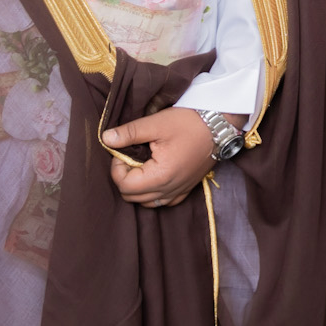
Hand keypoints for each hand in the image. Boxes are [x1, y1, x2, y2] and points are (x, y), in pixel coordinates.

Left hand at [102, 107, 228, 206]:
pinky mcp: (186, 189)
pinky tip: (153, 175)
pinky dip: (153, 193)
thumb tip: (106, 139)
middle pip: (132, 197)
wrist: (220, 124)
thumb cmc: (189, 122)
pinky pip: (163, 202)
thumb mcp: (156, 123)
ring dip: (137, 187)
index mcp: (160, 176)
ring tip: (140, 165)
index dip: (116, 168)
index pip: (124, 185)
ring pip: (146, 202)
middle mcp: (170, 189)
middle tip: (129, 156)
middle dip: (124, 178)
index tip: (121, 151)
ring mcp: (179, 191)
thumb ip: (129, 133)